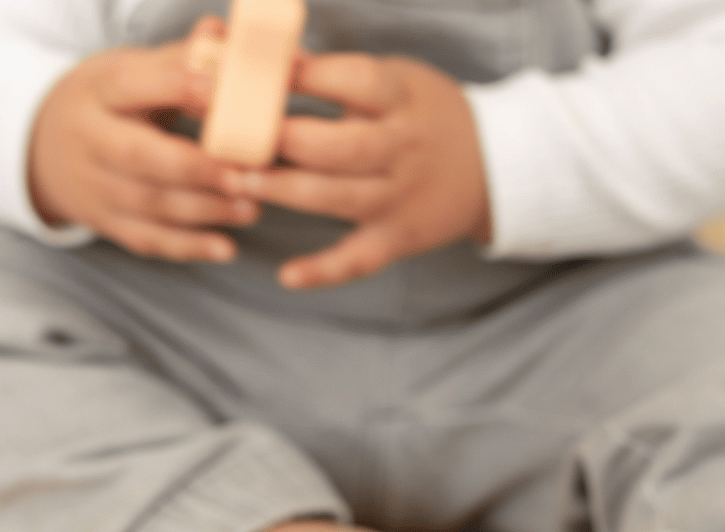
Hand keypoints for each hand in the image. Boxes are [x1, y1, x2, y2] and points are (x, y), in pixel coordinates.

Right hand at [28, 21, 257, 262]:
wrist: (46, 150)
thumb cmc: (110, 105)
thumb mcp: (132, 73)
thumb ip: (179, 60)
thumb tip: (223, 34)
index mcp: (98, 90)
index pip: (135, 86)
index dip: (180, 89)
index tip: (225, 96)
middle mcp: (90, 139)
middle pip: (141, 156)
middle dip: (197, 168)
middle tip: (247, 175)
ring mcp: (96, 186)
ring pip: (151, 203)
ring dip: (206, 209)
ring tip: (253, 207)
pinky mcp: (108, 224)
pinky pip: (149, 240)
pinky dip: (189, 248)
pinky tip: (227, 248)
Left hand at [223, 53, 490, 287]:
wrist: (495, 168)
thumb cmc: (429, 115)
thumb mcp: (398, 81)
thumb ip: (340, 77)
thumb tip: (268, 62)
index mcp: (402, 100)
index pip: (350, 82)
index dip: (300, 77)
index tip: (250, 70)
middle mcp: (403, 150)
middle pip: (339, 147)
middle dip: (281, 139)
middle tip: (230, 133)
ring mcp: (400, 198)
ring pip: (339, 198)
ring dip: (286, 191)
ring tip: (237, 180)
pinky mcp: (398, 238)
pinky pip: (359, 259)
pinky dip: (324, 271)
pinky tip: (287, 276)